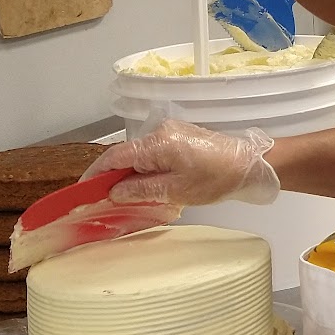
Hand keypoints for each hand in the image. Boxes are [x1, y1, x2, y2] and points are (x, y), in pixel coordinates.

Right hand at [86, 119, 278, 206]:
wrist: (251, 164)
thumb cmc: (216, 178)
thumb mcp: (175, 190)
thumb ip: (140, 190)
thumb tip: (113, 192)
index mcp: (155, 142)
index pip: (113, 156)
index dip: (95, 174)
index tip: (83, 191)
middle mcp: (159, 132)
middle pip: (124, 155)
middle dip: (111, 177)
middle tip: (101, 202)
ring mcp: (171, 133)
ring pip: (139, 156)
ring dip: (130, 176)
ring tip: (123, 199)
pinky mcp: (181, 139)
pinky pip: (154, 155)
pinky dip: (145, 170)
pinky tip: (145, 188)